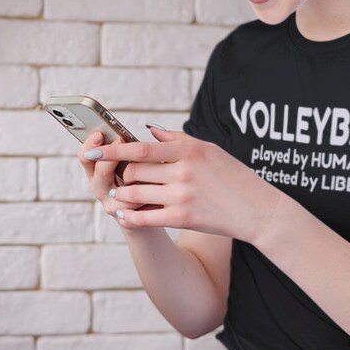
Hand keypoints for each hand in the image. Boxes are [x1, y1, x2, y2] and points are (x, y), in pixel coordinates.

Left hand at [91, 126, 282, 240]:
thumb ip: (177, 140)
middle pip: (134, 171)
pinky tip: (124, 213)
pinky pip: (145, 217)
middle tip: (116, 175)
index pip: (141, 148)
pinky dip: (130, 215)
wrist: (257, 209)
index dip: (113, 149)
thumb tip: (148, 132)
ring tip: (119, 194)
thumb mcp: (209, 150)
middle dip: (121, 174)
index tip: (92, 149)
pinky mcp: (183, 218)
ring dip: (123, 194)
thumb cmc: (233, 176)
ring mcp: (182, 196)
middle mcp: (183, 171)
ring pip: (135, 194)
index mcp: (188, 150)